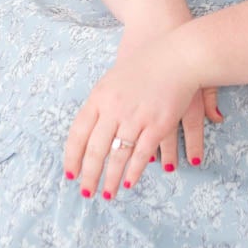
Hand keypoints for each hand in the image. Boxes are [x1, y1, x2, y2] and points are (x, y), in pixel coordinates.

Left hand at [64, 29, 216, 198]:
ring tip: (106, 195)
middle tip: (85, 192)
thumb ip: (103, 103)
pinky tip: (129, 183)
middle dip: (89, 174)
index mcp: (99, 97)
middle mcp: (114, 109)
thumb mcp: (115, 79)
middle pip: (95, 149)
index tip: (70, 173)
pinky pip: (142, 153)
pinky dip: (134, 171)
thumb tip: (93, 128)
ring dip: (111, 179)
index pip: (78, 132)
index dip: (72, 156)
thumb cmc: (147, 62)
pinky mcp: (158, 123)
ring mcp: (136, 117)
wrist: (178, 52)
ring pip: (118, 156)